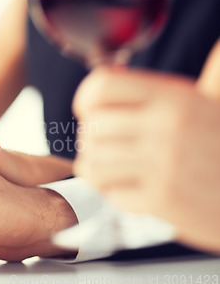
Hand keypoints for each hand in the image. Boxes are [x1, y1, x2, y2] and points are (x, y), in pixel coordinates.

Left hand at [73, 68, 219, 252]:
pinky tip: (130, 189)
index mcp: (174, 96)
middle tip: (106, 146)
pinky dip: (114, 194)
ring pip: (94, 163)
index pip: (101, 86)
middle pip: (92, 127)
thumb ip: (153, 94)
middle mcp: (168, 126)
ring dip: (97, 169)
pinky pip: (111, 194)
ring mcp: (165, 165)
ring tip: (113, 170)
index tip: (90, 111)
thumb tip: (107, 82)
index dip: (86, 99)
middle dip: (92, 140)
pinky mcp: (165, 201)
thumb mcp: (198, 104)